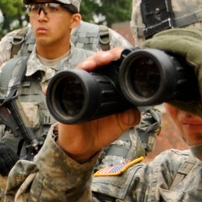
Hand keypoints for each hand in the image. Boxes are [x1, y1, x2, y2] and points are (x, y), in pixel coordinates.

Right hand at [0, 140, 18, 174]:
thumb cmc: (2, 151)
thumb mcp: (7, 151)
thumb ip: (12, 156)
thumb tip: (20, 164)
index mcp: (8, 149)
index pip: (14, 157)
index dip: (16, 164)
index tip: (18, 169)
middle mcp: (2, 151)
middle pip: (9, 161)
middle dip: (11, 168)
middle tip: (13, 174)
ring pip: (2, 164)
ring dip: (6, 170)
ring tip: (8, 175)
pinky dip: (0, 171)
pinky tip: (2, 174)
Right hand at [55, 48, 140, 162]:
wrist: (84, 147)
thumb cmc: (101, 131)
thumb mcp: (121, 123)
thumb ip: (131, 116)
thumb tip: (136, 110)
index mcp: (107, 86)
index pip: (111, 65)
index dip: (116, 57)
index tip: (123, 54)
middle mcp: (92, 82)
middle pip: (97, 62)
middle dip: (104, 56)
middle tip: (110, 57)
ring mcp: (78, 87)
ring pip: (82, 67)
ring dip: (89, 62)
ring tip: (94, 63)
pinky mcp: (65, 95)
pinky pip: (65, 82)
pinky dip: (70, 75)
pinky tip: (79, 70)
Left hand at [143, 28, 201, 130]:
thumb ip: (185, 90)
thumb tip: (164, 92)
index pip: (200, 40)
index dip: (182, 39)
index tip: (166, 45)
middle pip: (192, 34)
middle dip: (173, 35)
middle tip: (156, 42)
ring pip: (186, 36)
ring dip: (167, 36)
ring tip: (152, 42)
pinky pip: (183, 44)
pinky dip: (168, 42)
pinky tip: (156, 44)